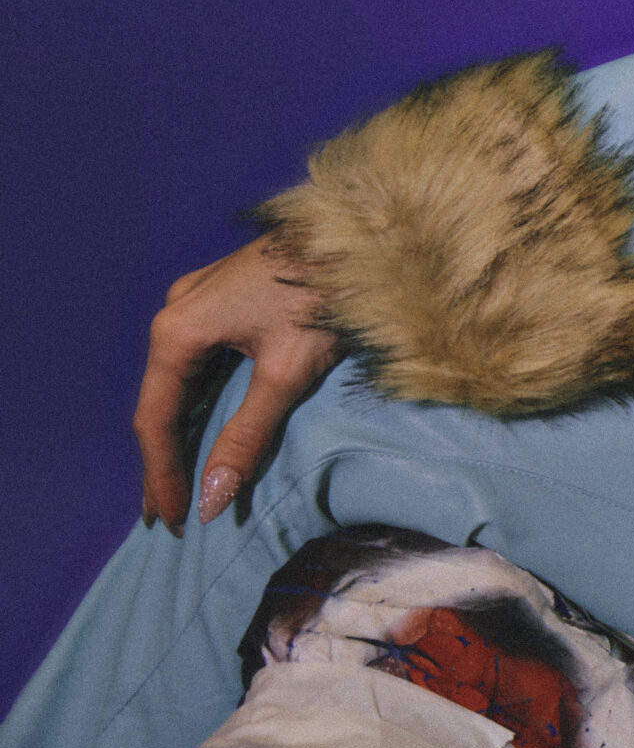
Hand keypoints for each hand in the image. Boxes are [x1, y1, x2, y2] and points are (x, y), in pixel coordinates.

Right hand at [135, 234, 342, 532]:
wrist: (361, 227)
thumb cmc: (326, 292)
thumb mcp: (287, 371)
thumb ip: (246, 436)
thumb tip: (212, 499)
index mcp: (178, 329)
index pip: (157, 419)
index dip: (161, 475)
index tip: (169, 521)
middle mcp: (177, 311)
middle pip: (163, 400)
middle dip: (165, 460)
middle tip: (166, 515)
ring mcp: (200, 299)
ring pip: (181, 380)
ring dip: (183, 431)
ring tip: (181, 484)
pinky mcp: (226, 296)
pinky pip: (201, 359)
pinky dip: (202, 400)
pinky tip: (205, 428)